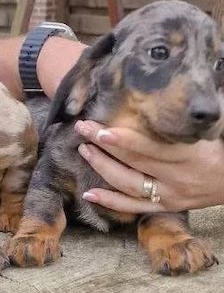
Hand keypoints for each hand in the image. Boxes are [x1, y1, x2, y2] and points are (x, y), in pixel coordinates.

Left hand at [75, 121, 223, 212]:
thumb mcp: (216, 128)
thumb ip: (195, 115)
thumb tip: (186, 85)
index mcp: (189, 157)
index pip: (150, 148)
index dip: (124, 140)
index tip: (101, 129)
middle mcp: (176, 179)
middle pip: (133, 163)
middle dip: (104, 146)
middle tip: (83, 128)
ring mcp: (170, 195)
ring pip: (129, 185)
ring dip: (103, 168)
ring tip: (84, 150)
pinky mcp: (166, 207)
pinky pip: (134, 207)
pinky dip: (110, 202)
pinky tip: (88, 194)